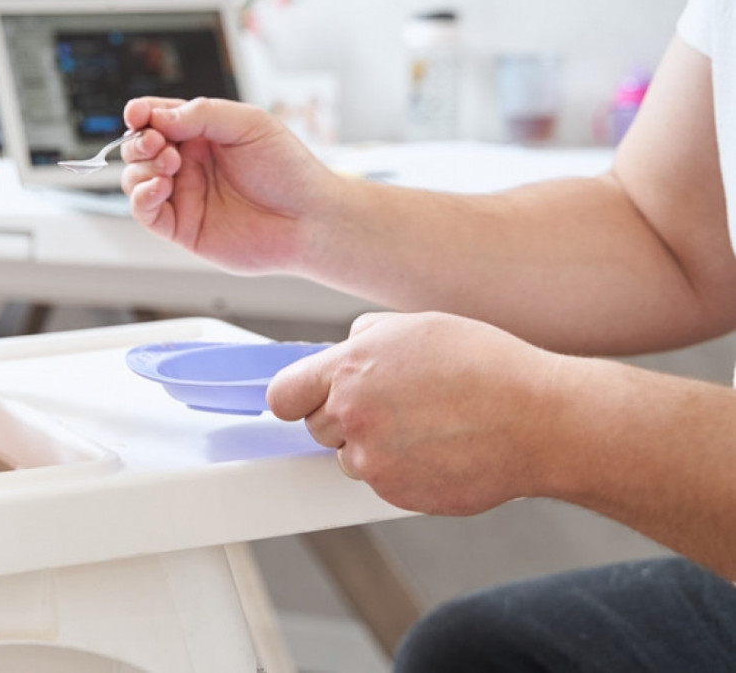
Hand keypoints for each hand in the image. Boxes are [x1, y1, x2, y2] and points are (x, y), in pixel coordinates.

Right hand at [120, 96, 335, 273]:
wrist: (309, 218)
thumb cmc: (288, 169)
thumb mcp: (249, 124)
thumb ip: (202, 114)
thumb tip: (159, 117)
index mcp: (202, 134)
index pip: (157, 118)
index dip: (141, 114)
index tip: (137, 113)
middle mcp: (189, 164)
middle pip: (140, 147)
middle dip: (140, 141)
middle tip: (158, 143)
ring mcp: (184, 195)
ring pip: (136, 178)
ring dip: (142, 167)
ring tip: (169, 164)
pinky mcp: (182, 227)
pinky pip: (145, 212)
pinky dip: (141, 197)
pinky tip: (158, 187)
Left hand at [266, 311, 555, 515]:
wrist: (538, 420)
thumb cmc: (484, 366)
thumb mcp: (415, 326)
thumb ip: (364, 337)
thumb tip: (343, 348)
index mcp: (349, 370)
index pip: (282, 396)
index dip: (296, 397)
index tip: (307, 398)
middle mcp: (352, 417)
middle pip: (316, 427)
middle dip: (343, 418)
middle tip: (393, 406)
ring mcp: (373, 461)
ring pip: (349, 458)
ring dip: (374, 447)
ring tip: (425, 426)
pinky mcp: (396, 493)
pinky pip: (381, 482)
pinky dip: (402, 471)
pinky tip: (438, 449)